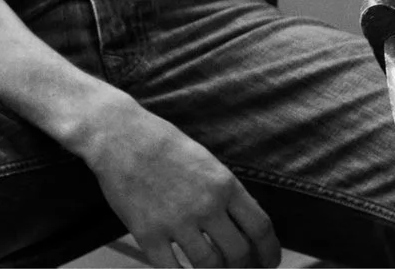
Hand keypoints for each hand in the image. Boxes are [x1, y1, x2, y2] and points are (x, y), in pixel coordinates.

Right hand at [81, 98, 281, 266]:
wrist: (123, 139)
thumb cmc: (166, 147)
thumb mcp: (209, 163)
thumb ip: (226, 194)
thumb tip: (244, 226)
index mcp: (226, 185)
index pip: (260, 226)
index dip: (270, 250)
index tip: (271, 262)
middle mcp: (206, 205)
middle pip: (239, 252)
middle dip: (245, 267)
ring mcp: (176, 222)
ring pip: (208, 265)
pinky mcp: (147, 234)